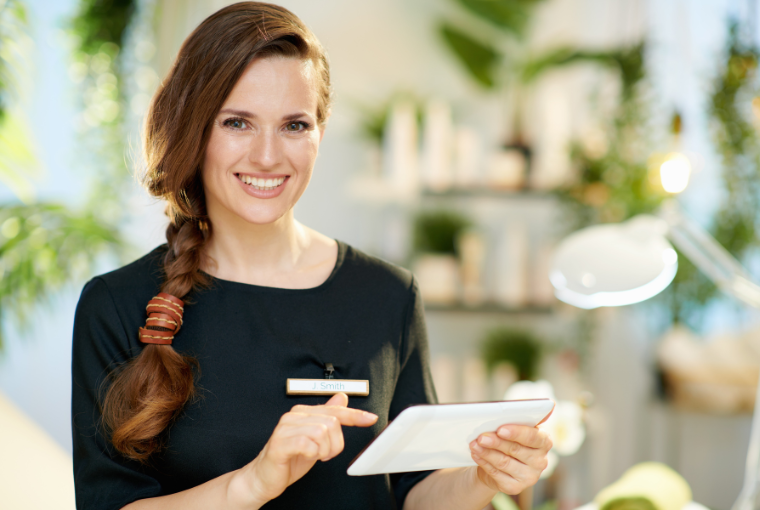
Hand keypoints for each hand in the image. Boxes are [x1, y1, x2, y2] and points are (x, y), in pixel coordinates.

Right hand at [233, 392, 377, 505]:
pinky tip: (307, 456)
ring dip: (324, 450)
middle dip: (335, 444)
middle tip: (325, 454)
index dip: (355, 415)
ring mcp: (285, 428)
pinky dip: (313, 454)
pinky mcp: (280, 443)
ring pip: (322, 432)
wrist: (264, 477)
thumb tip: (341, 398)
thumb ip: (327, 418)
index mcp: (303, 412)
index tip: (370, 418)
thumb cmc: (289, 458)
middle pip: (332, 422)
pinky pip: (308, 444)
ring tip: (315, 456)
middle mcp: (293, 416)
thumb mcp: (315, 439)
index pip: (335, 410)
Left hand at [468, 425, 552, 494]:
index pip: (534, 437)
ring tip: (474, 445)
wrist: (500, 464)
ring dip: (486, 452)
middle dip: (496, 442)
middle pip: (516, 449)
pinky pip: (496, 473)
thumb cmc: (509, 440)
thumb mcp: (514, 428)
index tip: (501, 429)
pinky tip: (476, 455)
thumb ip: (513, 421)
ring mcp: (529, 476)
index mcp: (545, 441)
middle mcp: (541, 461)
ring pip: (504, 462)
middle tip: (481, 437)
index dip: (517, 433)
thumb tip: (501, 412)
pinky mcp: (516, 487)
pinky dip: (484, 462)